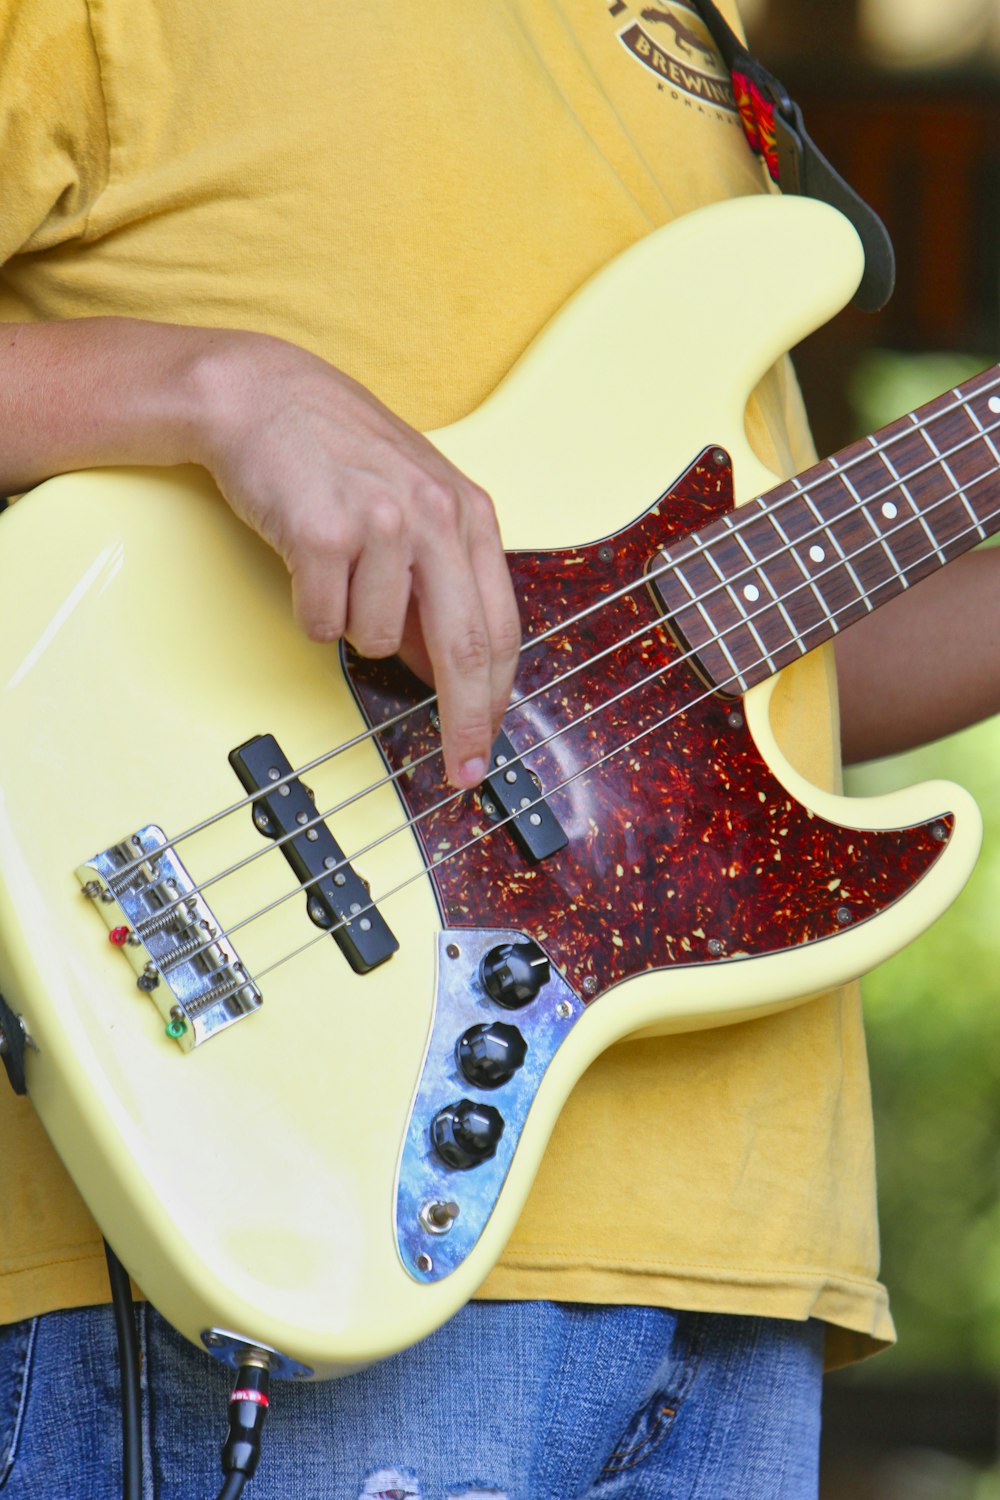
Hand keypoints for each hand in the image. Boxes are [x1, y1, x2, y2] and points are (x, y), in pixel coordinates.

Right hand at [197, 333, 521, 787]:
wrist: (262, 395)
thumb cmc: (338, 453)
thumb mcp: (415, 507)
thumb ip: (441, 587)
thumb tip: (447, 675)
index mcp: (469, 515)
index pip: (499, 629)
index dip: (495, 701)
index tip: (485, 751)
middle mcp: (436, 516)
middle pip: (463, 649)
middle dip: (462, 722)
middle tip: (459, 770)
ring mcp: (382, 522)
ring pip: (374, 640)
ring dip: (349, 627)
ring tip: (336, 573)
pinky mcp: (323, 533)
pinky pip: (322, 623)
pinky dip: (309, 610)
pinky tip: (305, 563)